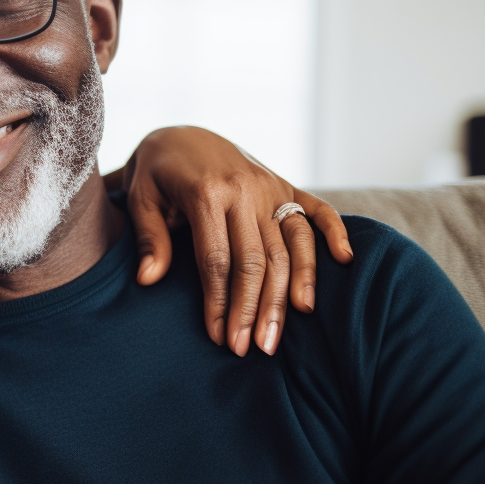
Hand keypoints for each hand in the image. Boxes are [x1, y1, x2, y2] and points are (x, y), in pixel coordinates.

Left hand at [107, 127, 354, 356]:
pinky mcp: (286, 184)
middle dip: (256, 310)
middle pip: (258, 261)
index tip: (218, 337)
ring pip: (290, 246)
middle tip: (253, 349)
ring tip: (282, 334)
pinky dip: (334, 233)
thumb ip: (150, 238)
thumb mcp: (140, 198)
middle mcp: (244, 189)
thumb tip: (147, 280)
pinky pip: (318, 209)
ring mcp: (270, 186)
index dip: (219, 302)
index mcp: (205, 193)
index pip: (217, 260)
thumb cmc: (155, 173)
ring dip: (291, 292)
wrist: (179, 133)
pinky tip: (344, 262)